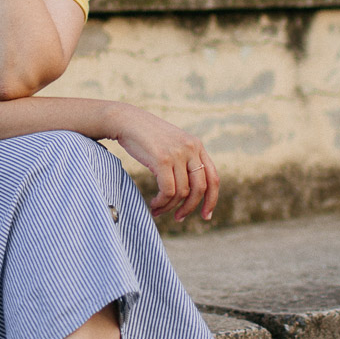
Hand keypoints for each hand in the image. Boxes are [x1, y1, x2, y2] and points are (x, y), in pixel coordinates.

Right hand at [106, 105, 219, 221]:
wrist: (126, 120)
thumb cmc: (146, 136)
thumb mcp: (172, 144)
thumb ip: (184, 161)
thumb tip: (189, 191)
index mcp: (197, 145)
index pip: (213, 178)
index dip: (212, 200)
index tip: (206, 216)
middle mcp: (191, 148)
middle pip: (200, 188)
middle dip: (190, 208)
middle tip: (179, 218)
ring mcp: (177, 153)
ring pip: (182, 192)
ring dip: (169, 206)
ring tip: (158, 209)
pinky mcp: (162, 159)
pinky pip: (168, 191)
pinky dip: (162, 202)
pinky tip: (154, 204)